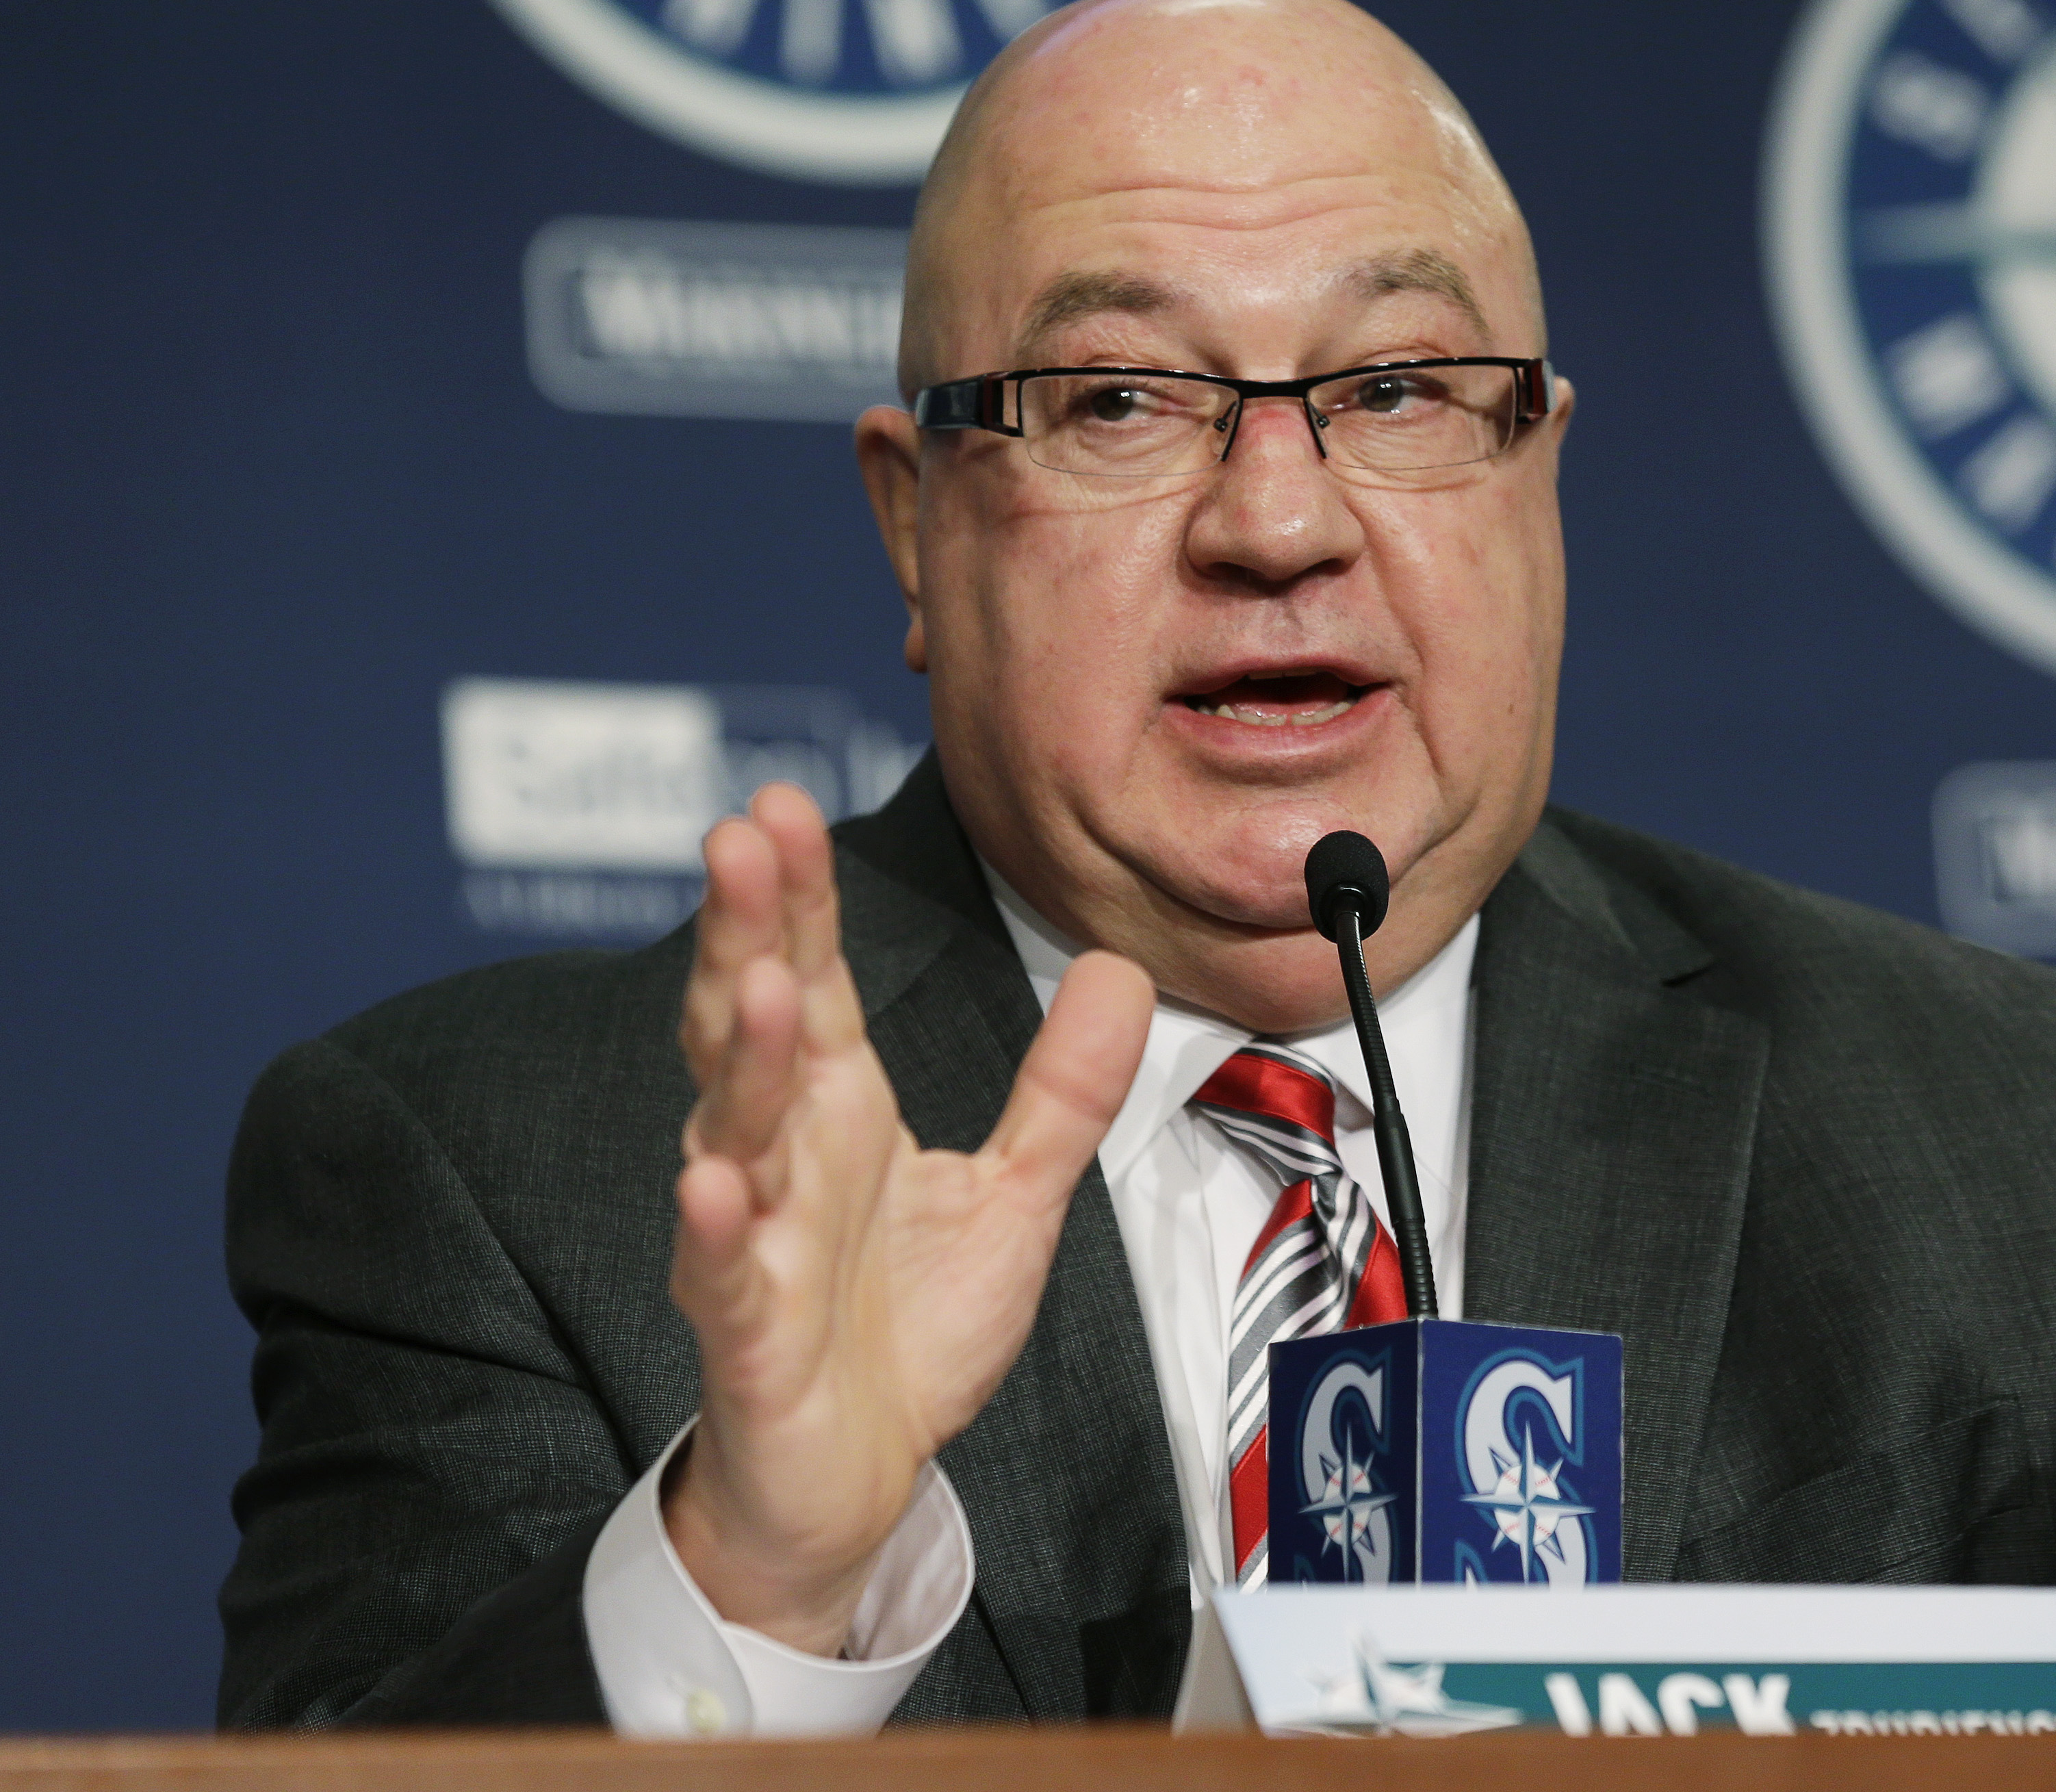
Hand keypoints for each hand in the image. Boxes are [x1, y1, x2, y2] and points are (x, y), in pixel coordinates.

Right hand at [663, 784, 1151, 1653]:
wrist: (857, 1475)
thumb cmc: (911, 1330)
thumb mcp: (1014, 1192)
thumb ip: (1061, 1085)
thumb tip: (1119, 966)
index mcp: (836, 1109)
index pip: (809, 976)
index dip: (796, 896)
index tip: (780, 805)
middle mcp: (781, 1156)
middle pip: (752, 1024)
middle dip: (746, 933)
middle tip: (741, 836)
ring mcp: (751, 1240)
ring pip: (736, 1132)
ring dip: (743, 1060)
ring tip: (759, 983)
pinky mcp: (747, 1334)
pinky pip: (722, 1276)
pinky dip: (714, 1230)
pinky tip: (712, 1180)